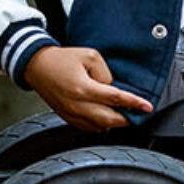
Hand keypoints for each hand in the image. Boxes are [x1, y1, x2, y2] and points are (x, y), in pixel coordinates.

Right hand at [23, 46, 152, 131]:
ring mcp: (70, 113)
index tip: (147, 107)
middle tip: (137, 114)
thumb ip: (105, 73)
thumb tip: (112, 88)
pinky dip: (99, 125)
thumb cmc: (61, 59)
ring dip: (113, 123)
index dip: (134, 103)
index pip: (116, 99)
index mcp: (83, 88)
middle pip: (109, 119)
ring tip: (122, 115)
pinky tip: (104, 117)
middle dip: (127, 119)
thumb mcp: (89, 55)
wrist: (36, 66)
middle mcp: (76, 104)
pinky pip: (87, 128)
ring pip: (99, 127)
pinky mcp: (66, 116)